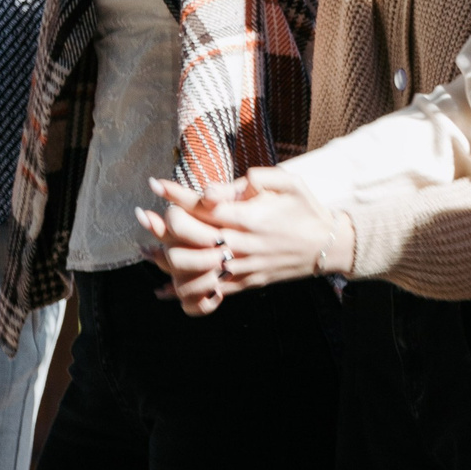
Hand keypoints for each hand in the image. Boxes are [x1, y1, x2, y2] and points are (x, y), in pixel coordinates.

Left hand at [136, 166, 352, 314]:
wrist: (326, 246)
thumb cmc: (305, 210)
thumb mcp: (289, 182)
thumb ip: (257, 177)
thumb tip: (219, 187)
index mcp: (249, 216)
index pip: (203, 205)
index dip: (176, 194)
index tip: (155, 184)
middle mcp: (241, 243)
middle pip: (190, 237)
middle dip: (162, 225)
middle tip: (144, 216)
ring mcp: (241, 266)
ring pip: (193, 268)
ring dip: (165, 260)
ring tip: (146, 249)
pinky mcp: (244, 283)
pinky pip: (208, 292)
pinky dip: (183, 292)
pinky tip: (163, 288)